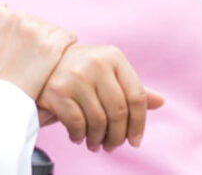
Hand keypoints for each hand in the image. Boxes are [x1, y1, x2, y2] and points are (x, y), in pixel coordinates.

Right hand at [0, 4, 75, 99]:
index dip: (22, 36)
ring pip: (52, 30)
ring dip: (50, 44)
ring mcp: (35, 31)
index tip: (20, 53)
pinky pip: (67, 37)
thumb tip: (3, 4)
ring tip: (42, 65)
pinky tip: (56, 63)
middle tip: (30, 62)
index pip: (20, 17)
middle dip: (36, 39)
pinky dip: (65, 48)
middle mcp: (18, 17)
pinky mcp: (52, 46)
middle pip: (37, 22)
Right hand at [36, 44, 164, 151]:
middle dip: (117, 136)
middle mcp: (96, 61)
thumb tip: (161, 102)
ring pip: (98, 120)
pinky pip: (77, 123)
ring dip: (98, 139)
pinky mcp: (57, 90)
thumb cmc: (80, 74)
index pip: (136, 96)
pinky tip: (78, 136)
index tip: (135, 141)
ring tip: (94, 143)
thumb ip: (131, 89)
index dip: (139, 123)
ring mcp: (75, 75)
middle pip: (119, 111)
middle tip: (112, 146)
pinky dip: (79, 135)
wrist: (41, 66)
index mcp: (113, 56)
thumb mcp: (107, 76)